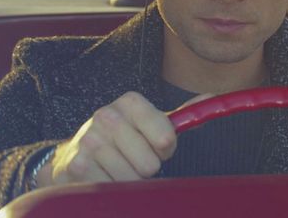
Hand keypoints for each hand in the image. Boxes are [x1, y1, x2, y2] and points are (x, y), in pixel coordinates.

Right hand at [36, 91, 207, 186]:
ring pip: (131, 179)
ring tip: (117, 167)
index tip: (159, 146)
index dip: (166, 148)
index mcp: (130, 101)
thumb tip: (211, 98)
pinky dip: (113, 189)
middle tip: (133, 158)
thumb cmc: (124, 138)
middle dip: (146, 167)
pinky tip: (104, 175)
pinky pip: (112, 189)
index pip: (166, 137)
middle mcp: (107, 115)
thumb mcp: (150, 123)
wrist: (76, 153)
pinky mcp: (77, 164)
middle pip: (150, 164)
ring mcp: (90, 139)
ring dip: (129, 180)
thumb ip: (180, 115)